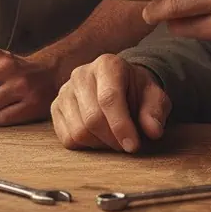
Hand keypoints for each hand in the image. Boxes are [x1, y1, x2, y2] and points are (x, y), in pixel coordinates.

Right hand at [51, 54, 169, 152]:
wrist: (121, 86)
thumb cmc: (137, 92)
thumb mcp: (154, 97)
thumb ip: (155, 111)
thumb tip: (153, 131)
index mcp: (108, 65)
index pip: (109, 98)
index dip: (121, 126)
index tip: (133, 146)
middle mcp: (82, 74)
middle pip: (92, 118)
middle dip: (113, 139)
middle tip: (127, 145)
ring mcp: (65, 90)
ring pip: (79, 131)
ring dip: (100, 144)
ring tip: (113, 137)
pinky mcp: (55, 107)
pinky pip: (67, 138)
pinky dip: (85, 146)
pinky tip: (98, 137)